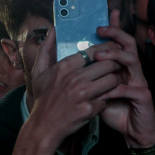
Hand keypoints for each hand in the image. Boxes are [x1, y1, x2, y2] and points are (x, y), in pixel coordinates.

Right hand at [24, 24, 122, 148]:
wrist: (44, 125)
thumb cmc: (43, 97)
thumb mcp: (39, 72)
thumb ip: (46, 49)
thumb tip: (52, 29)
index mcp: (65, 66)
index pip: (94, 51)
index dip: (106, 50)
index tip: (111, 52)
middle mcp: (75, 78)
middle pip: (108, 64)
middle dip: (115, 65)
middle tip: (116, 67)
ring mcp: (83, 95)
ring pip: (112, 81)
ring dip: (114, 82)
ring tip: (112, 82)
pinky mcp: (89, 109)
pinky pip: (107, 99)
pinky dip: (105, 100)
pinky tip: (102, 100)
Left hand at [93, 11, 154, 147]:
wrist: (132, 131)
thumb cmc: (113, 109)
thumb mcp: (95, 90)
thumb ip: (87, 76)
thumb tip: (68, 62)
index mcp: (121, 66)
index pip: (118, 41)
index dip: (114, 27)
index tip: (105, 14)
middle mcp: (131, 70)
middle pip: (128, 44)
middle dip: (115, 34)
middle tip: (99, 30)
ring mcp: (139, 81)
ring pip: (132, 60)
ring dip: (115, 56)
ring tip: (99, 56)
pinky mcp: (143, 96)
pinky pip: (129, 88)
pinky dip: (115, 89)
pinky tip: (103, 92)